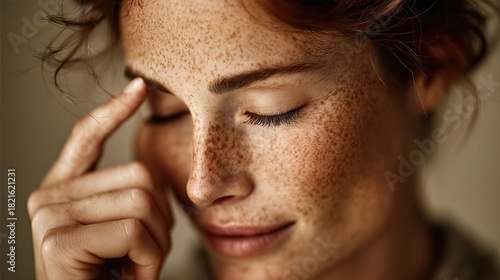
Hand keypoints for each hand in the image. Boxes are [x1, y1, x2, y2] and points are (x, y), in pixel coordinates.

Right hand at [28, 78, 171, 279]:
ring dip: (156, 243)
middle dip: (160, 221)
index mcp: (64, 190)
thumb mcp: (121, 232)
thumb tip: (151, 169)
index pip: (86, 137)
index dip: (114, 111)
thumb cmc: (110, 278)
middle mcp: (50, 197)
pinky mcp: (60, 241)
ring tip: (135, 267)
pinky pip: (133, 231)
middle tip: (143, 254)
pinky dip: (148, 259)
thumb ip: (125, 195)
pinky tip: (131, 277)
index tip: (139, 87)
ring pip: (141, 201)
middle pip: (139, 175)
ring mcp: (50, 216)